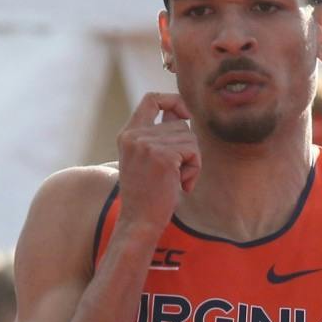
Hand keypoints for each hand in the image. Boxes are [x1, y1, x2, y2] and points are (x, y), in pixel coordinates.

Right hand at [116, 92, 198, 232]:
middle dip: (186, 148)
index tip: (185, 115)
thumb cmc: (146, 195)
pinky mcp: (164, 157)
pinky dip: (194, 170)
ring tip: (175, 181)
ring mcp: (148, 145)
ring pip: (190, 138)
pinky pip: (193, 152)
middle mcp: (135, 136)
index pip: (151, 99)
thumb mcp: (145, 159)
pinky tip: (180, 185)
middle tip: (176, 174)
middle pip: (179, 124)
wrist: (139, 222)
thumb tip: (182, 114)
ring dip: (191, 162)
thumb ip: (158, 135)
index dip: (173, 100)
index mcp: (128, 134)